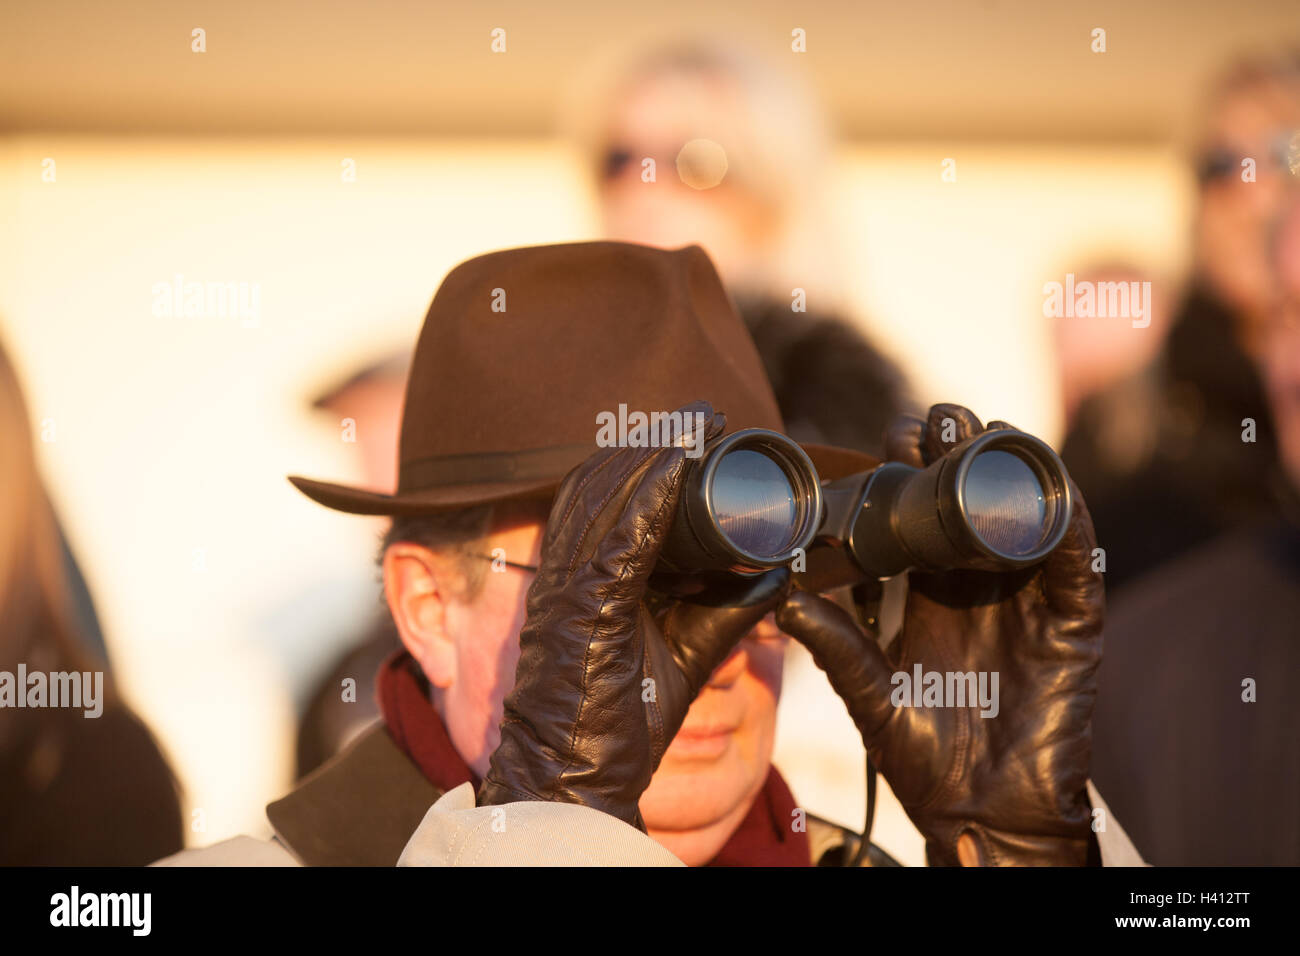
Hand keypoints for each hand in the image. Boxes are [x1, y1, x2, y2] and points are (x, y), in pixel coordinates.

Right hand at [478, 400, 788, 826]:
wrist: (578, 773)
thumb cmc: (621, 718)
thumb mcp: (688, 650)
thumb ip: (729, 609)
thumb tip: (779, 572)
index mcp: (583, 573)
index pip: (607, 494)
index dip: (650, 456)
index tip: (701, 429)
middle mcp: (566, 568)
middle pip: (604, 479)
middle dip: (656, 440)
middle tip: (707, 413)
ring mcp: (567, 583)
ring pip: (604, 493)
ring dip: (655, 452)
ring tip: (701, 423)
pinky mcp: (579, 603)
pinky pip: (614, 532)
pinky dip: (648, 492)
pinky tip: (681, 463)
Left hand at [777, 403, 1103, 865]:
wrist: (981, 815)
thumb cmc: (924, 759)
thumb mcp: (869, 694)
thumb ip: (834, 643)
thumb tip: (780, 596)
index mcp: (930, 595)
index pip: (923, 517)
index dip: (913, 475)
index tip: (892, 437)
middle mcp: (980, 588)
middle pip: (973, 503)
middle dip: (959, 454)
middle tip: (936, 418)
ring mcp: (1028, 602)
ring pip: (1026, 518)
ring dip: (1010, 472)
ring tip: (984, 431)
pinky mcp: (1070, 627)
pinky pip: (1075, 565)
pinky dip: (1065, 524)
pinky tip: (1047, 488)